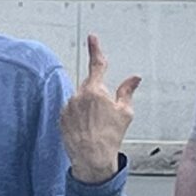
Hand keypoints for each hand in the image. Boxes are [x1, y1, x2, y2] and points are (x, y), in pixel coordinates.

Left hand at [59, 34, 139, 183]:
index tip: (92, 37)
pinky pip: (72, 110)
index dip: (95, 48)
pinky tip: (86, 129)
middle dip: (98, 95)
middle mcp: (78, 95)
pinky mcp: (61, 117)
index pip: (97, 64)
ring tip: (95, 125)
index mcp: (95, 90)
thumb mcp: (125, 112)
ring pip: (80, 99)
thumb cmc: (110, 136)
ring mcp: (68, 106)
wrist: (92, 158)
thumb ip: (127, 91)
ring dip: (88, 107)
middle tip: (105, 115)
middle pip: (90, 86)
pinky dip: (79, 116)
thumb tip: (134, 78)